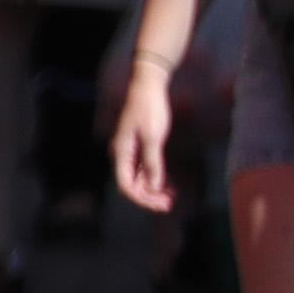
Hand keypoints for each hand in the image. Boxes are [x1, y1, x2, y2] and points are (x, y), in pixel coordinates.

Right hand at [110, 62, 173, 214]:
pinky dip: (156, 180)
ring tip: (171, 199)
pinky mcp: (142, 147)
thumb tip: (153, 187)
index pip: (126, 185)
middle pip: (133, 185)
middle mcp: (124, 155)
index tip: (159, 205)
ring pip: (140, 179)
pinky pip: (146, 170)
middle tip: (169, 205)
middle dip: (149, 198)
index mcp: (122, 153)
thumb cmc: (149, 109)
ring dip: (153, 191)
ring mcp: (132, 152)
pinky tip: (168, 187)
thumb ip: (153, 162)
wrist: (149, 87)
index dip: (141, 199)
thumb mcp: (153, 137)